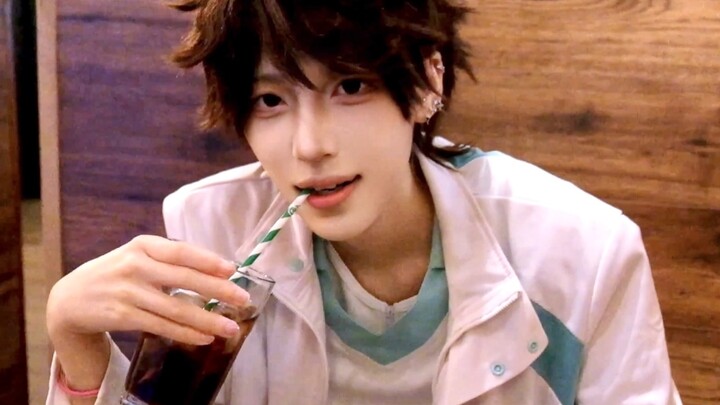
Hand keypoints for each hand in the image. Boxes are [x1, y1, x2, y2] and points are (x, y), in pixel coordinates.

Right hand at [47, 235, 249, 345]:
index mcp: (143, 245)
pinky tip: (205, 337)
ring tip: (231, 327)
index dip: (208, 260)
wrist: (71, 298)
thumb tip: (217, 272)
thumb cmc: (116, 273)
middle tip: (243, 299)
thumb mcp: (137, 256)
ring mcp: (128, 292)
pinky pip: (162, 326)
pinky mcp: (123, 316)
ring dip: (208, 319)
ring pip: (176, 308)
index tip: (232, 269)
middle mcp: (135, 266)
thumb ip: (169, 260)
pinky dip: (186, 333)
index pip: (181, 251)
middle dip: (218, 290)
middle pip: (184, 279)